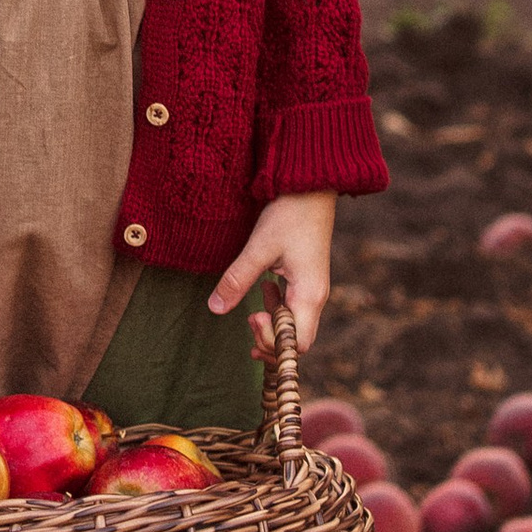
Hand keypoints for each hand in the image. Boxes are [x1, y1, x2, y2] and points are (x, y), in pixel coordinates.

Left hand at [208, 189, 335, 353]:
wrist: (311, 187)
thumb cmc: (289, 215)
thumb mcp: (259, 248)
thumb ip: (237, 280)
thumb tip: (215, 308)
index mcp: (309, 295)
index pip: (296, 344)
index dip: (272, 342)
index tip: (251, 316)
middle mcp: (316, 297)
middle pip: (297, 340)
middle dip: (270, 338)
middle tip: (249, 317)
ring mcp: (313, 289)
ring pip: (294, 325)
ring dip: (272, 323)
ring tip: (254, 307)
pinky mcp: (307, 279)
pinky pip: (294, 308)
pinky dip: (277, 309)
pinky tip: (264, 287)